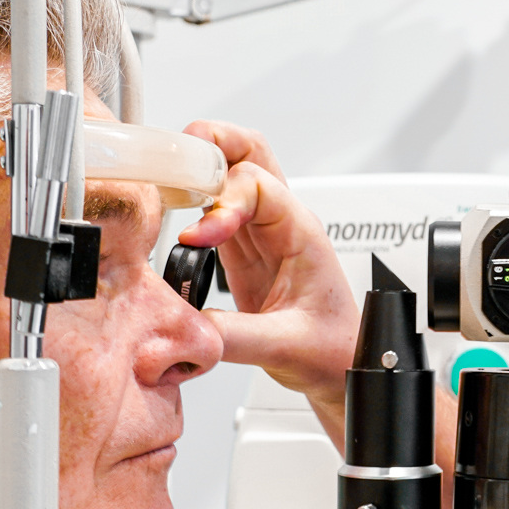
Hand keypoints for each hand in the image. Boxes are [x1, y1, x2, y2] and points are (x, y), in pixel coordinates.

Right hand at [175, 121, 355, 435]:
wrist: (342, 365)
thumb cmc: (332, 350)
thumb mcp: (286, 347)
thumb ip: (235, 336)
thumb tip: (188, 326)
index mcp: (302, 235)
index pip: (259, 188)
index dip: (223, 203)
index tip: (196, 237)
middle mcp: (283, 224)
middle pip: (250, 153)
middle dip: (212, 143)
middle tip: (175, 160)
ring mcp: (261, 233)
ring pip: (230, 172)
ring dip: (198, 168)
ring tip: (165, 183)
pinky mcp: (241, 250)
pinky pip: (214, 207)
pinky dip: (189, 200)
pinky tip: (171, 213)